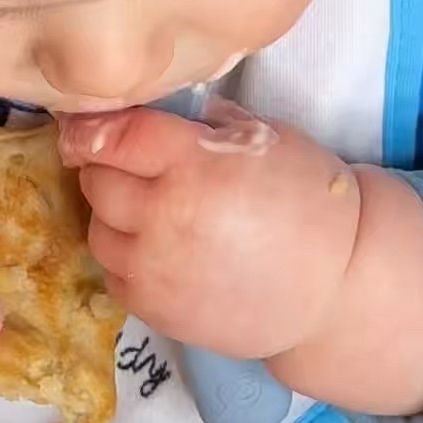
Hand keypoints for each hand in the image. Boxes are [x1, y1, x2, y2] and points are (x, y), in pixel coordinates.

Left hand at [60, 103, 422, 415]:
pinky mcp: (156, 309)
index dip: (92, 128)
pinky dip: (129, 261)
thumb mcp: (266, 138)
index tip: (85, 129)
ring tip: (157, 216)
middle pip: (97, 181)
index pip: (113, 136)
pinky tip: (165, 254)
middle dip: (110, 170)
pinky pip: (114, 274)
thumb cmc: (307, 202)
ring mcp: (155, 268)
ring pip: (98, 231)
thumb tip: (149, 113)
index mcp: (194, 163)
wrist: (338, 285)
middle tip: (140, 172)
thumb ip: (204, 124)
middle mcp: (166, 215)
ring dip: (116, 219)